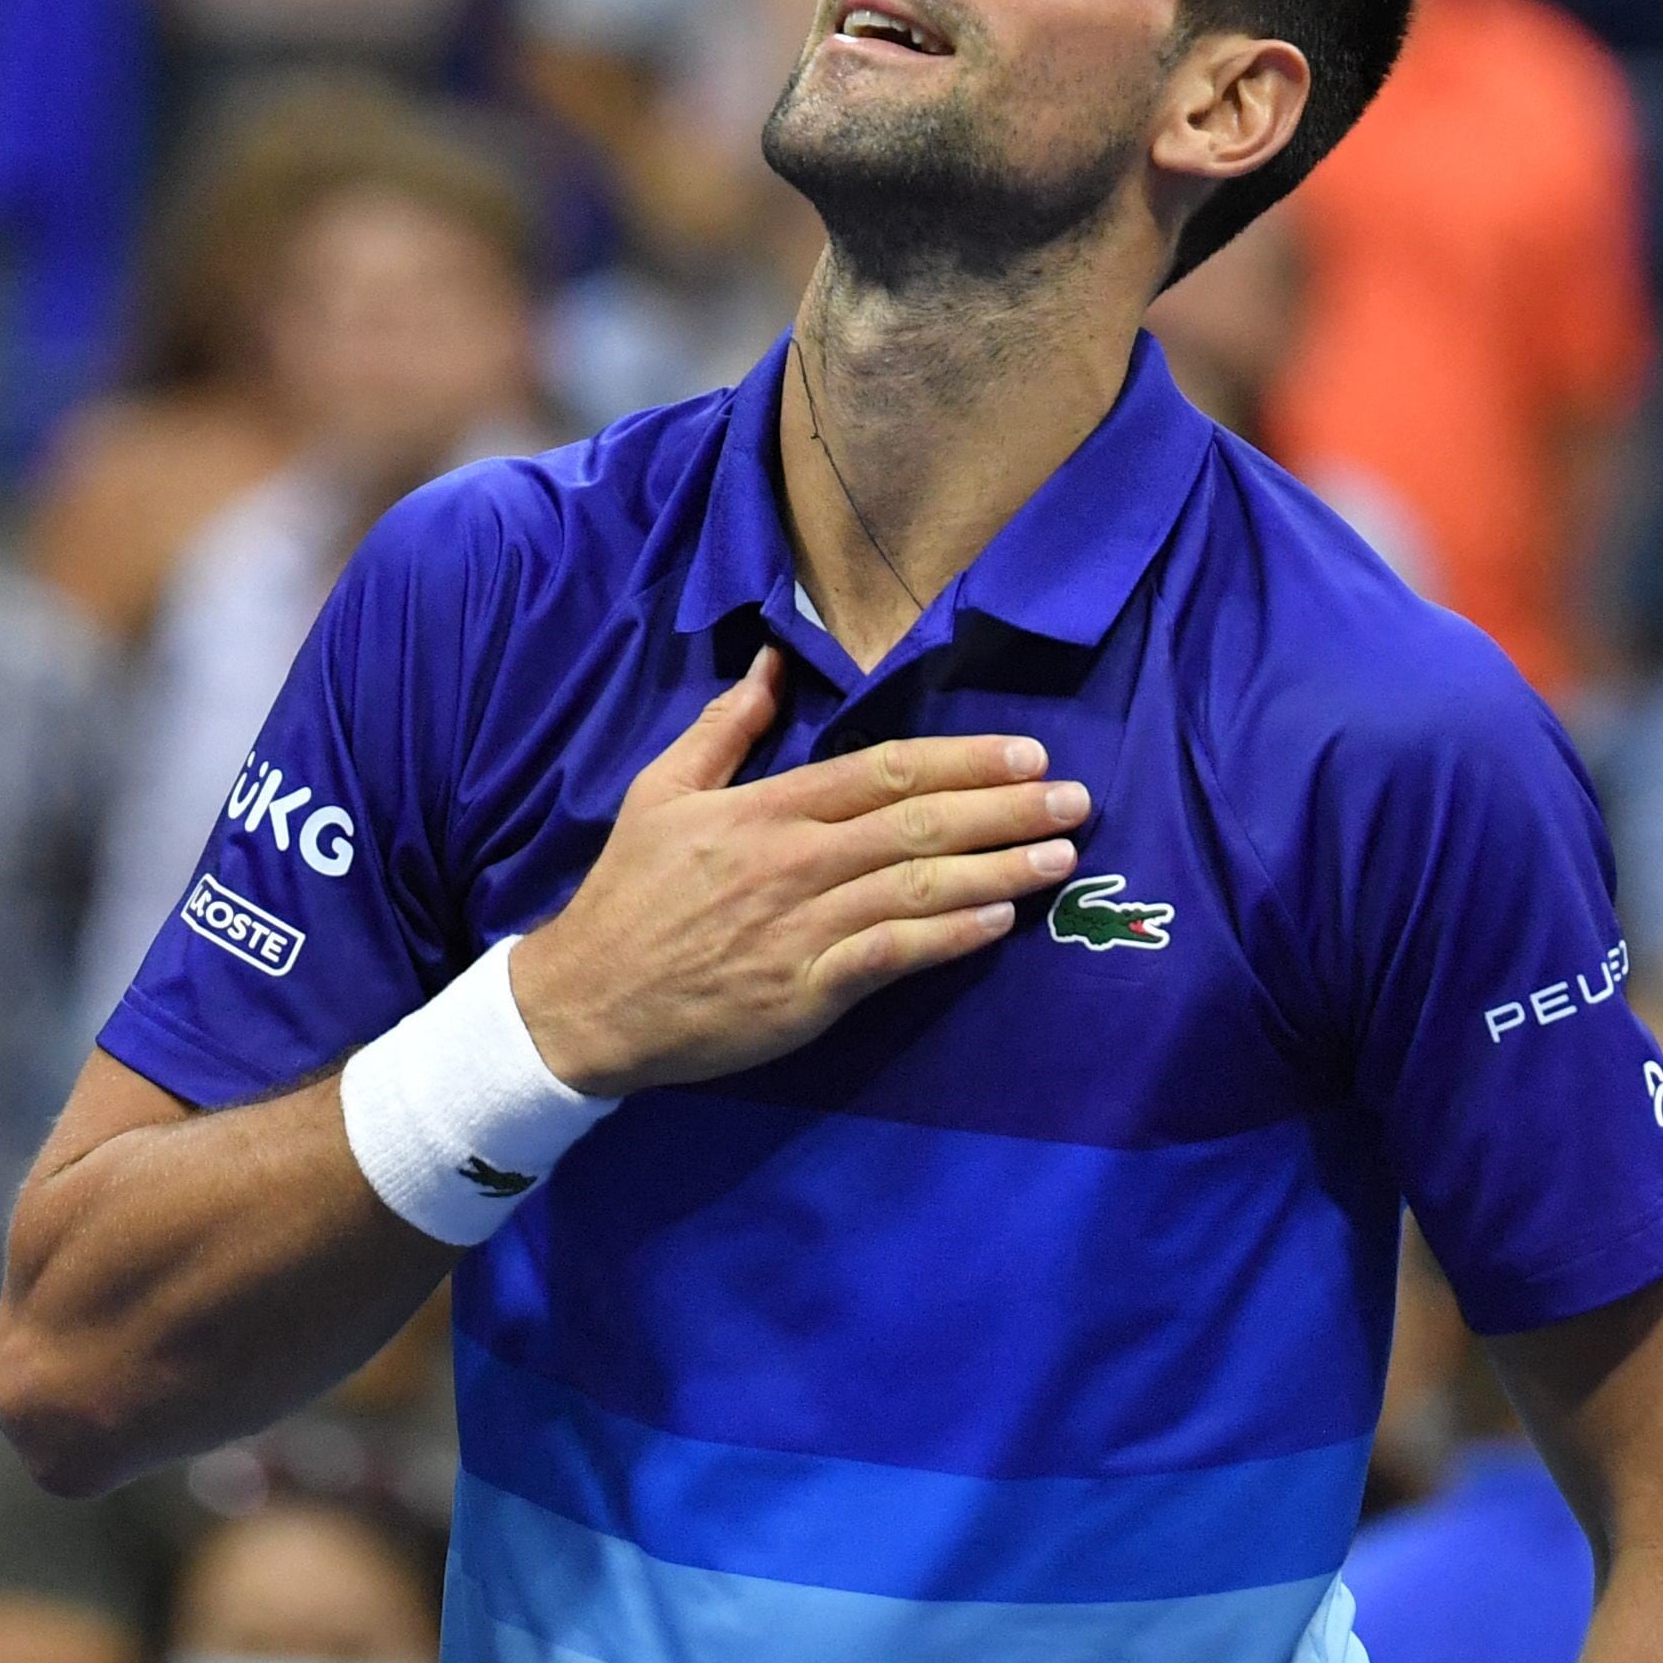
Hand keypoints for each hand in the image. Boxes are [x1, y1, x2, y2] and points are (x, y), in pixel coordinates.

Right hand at [507, 650, 1092, 1097]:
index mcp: (767, 808)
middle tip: (1075, 799)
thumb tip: (770, 662)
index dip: (961, 760)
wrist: (587, 1000)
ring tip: (1060, 856)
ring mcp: (802, 928)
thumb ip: (725, 727)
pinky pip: (890, 957)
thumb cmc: (632, 892)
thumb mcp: (661, 790)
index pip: (882, 771)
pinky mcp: (805, 992)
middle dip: (1004, 809)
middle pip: (918, 824)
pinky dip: (948, 940)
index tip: (1026, 753)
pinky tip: (998, 923)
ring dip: (997, 870)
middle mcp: (794, 860)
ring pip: (917, 888)